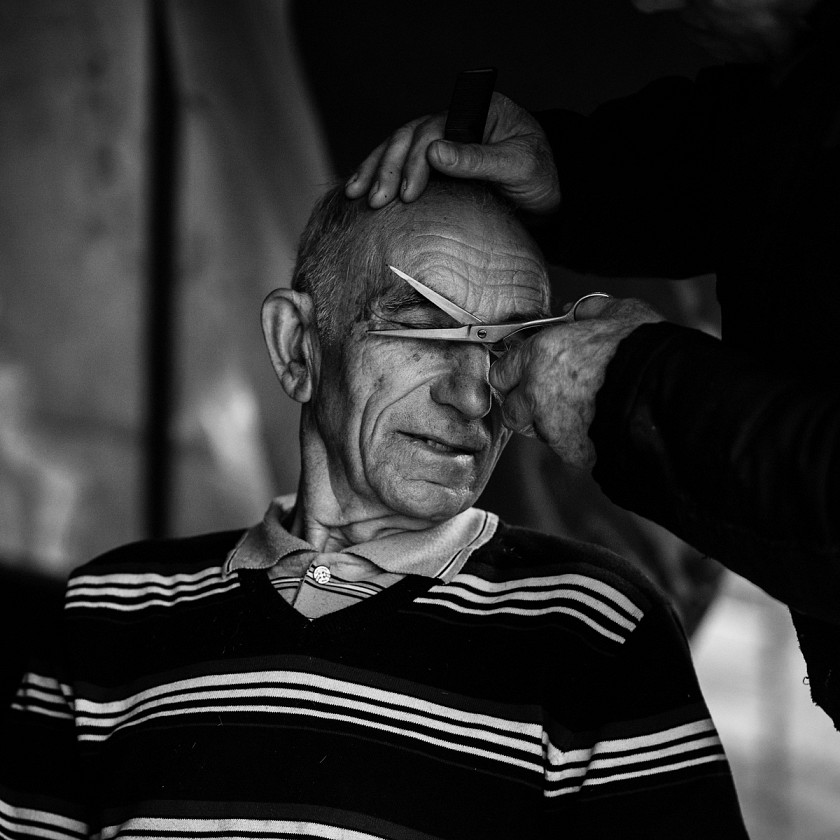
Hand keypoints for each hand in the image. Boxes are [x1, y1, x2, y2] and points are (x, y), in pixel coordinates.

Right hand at [344, 93, 560, 214]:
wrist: (552, 199)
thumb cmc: (541, 179)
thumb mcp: (518, 167)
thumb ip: (477, 160)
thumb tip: (433, 152)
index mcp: (477, 111)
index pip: (434, 129)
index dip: (415, 161)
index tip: (408, 193)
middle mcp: (456, 121)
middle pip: (409, 136)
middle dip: (388, 168)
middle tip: (377, 200)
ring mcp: (445, 142)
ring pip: (399, 148)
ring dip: (375, 171)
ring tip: (356, 195)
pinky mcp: (439, 166)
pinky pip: (404, 166)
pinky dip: (382, 177)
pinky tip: (362, 191)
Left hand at [489, 297, 663, 468]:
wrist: (662, 388)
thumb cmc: (642, 347)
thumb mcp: (618, 312)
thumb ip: (589, 311)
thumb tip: (578, 311)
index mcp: (541, 353)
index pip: (502, 372)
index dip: (514, 376)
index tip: (524, 377)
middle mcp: (538, 389)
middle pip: (511, 409)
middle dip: (524, 407)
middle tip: (545, 401)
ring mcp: (551, 423)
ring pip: (535, 432)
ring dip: (546, 427)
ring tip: (572, 417)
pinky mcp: (571, 448)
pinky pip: (563, 450)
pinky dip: (574, 444)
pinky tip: (592, 432)